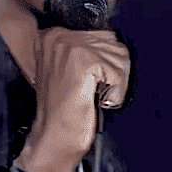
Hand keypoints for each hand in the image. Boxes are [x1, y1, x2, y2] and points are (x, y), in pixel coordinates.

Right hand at [14, 27, 130, 171]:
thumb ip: (86, 50)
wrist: (53, 138)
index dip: (107, 60)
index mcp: (52, 35)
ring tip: (96, 95)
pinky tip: (99, 101)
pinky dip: (117, 92)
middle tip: (96, 90)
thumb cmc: (61, 111)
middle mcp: (58, 36)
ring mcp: (69, 48)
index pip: (102, 33)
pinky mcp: (82, 63)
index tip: (96, 79)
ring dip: (116, 82)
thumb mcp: (67, 70)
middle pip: (113, 43)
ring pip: (119, 56)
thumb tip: (114, 42)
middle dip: (113, 70)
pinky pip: (118, 72)